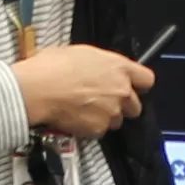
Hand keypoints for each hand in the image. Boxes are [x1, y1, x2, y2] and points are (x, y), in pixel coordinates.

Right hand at [13, 41, 151, 137]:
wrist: (38, 89)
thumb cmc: (52, 66)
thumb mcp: (80, 53)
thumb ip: (99, 64)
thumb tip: (98, 69)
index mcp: (119, 67)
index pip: (146, 79)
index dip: (139, 84)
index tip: (132, 86)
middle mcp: (121, 90)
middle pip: (136, 105)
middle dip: (122, 105)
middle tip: (103, 101)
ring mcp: (112, 112)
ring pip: (117, 120)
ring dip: (106, 117)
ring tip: (85, 109)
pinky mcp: (99, 129)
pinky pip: (99, 131)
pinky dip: (90, 127)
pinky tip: (75, 117)